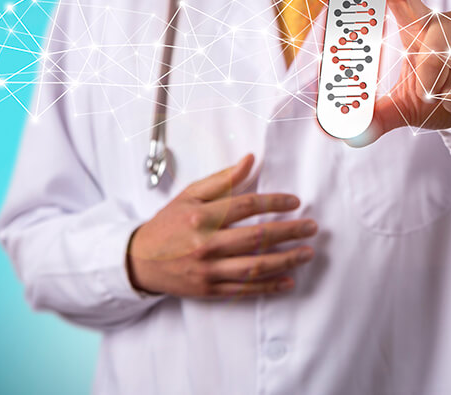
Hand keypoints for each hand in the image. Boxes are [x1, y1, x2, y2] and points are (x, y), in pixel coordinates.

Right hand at [127, 154, 316, 297]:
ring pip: (255, 266)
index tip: (295, 202)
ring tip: (307, 253)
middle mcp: (206, 244)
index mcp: (201, 217)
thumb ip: (222, 180)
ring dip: (286, 260)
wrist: (139, 261)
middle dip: (289, 232)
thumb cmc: (168, 224)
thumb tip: (249, 159)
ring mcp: (208, 270)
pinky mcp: (210, 290)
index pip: (246, 206)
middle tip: (311, 227)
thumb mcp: (189, 196)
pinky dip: (269, 287)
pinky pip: (245, 289)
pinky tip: (288, 281)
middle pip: (257, 237)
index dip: (274, 202)